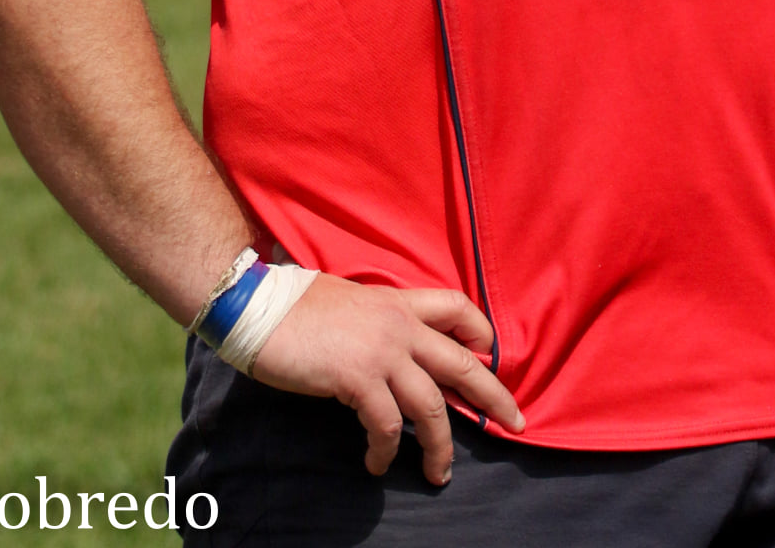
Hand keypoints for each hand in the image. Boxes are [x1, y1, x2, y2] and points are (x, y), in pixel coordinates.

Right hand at [250, 276, 524, 484]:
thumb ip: (378, 320)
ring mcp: (382, 352)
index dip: (480, 332)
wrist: (258, 306)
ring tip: (438, 474)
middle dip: (494, 397)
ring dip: (440, 447)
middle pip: (464, 363)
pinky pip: (387, 425)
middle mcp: (400, 325)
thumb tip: (389, 347)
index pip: (457, 307)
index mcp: (398, 301)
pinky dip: (386, 451)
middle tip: (516, 423)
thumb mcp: (351, 301)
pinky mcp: (358, 379)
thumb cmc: (295, 306)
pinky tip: (376, 464)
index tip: (490, 355)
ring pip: (432, 406)